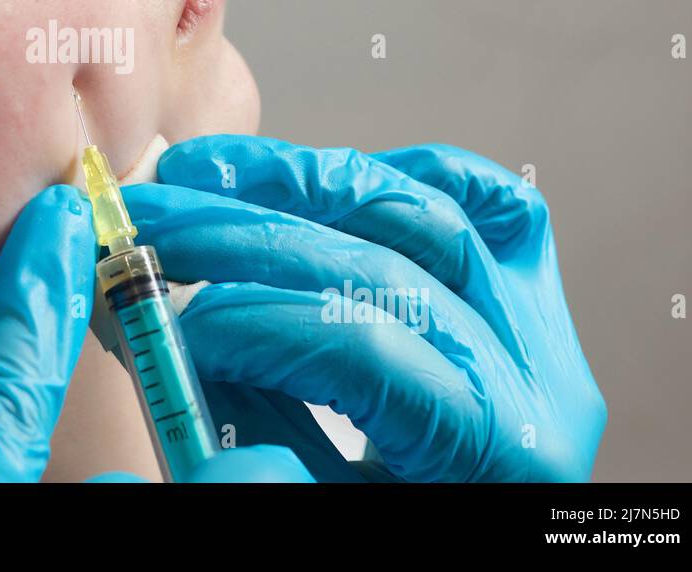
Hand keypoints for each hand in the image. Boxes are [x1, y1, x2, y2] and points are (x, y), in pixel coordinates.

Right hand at [122, 136, 607, 481]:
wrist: (464, 513)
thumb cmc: (387, 522)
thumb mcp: (321, 517)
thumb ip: (253, 452)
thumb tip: (154, 346)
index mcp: (497, 457)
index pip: (368, 355)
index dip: (258, 324)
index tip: (171, 324)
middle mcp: (537, 382)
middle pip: (383, 270)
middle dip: (245, 236)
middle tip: (152, 219)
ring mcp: (539, 322)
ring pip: (425, 212)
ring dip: (297, 180)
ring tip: (199, 169)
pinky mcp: (525, 286)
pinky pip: (479, 198)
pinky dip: (395, 171)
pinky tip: (310, 171)